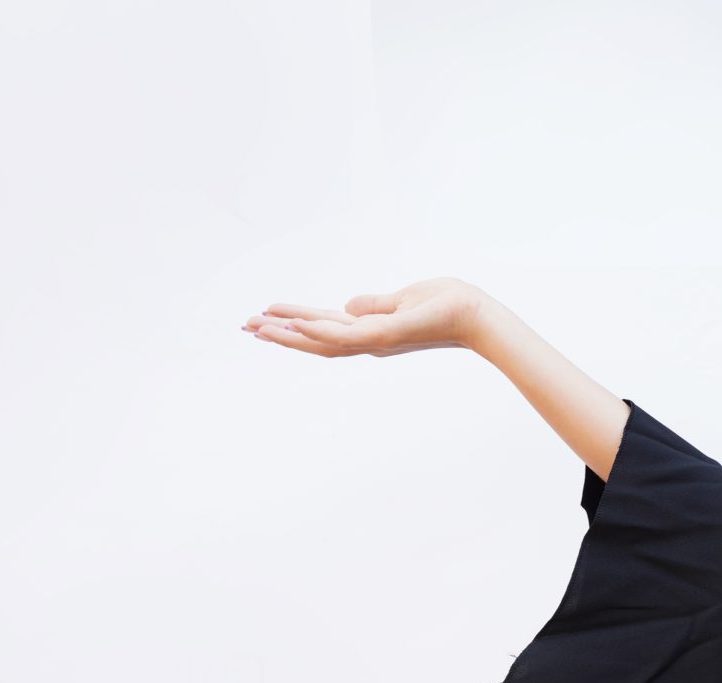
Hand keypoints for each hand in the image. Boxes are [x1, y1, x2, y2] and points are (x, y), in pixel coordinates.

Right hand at [242, 276, 485, 357]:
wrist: (477, 314)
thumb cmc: (446, 306)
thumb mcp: (401, 300)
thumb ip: (373, 305)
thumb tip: (347, 306)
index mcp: (369, 331)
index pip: (322, 330)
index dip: (292, 327)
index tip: (262, 319)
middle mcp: (369, 341)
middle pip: (316, 341)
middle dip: (280, 335)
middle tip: (245, 326)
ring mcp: (377, 341)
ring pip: (324, 342)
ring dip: (290, 335)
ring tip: (259, 326)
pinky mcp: (389, 335)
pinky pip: (349, 335)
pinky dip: (321, 332)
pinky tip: (298, 327)